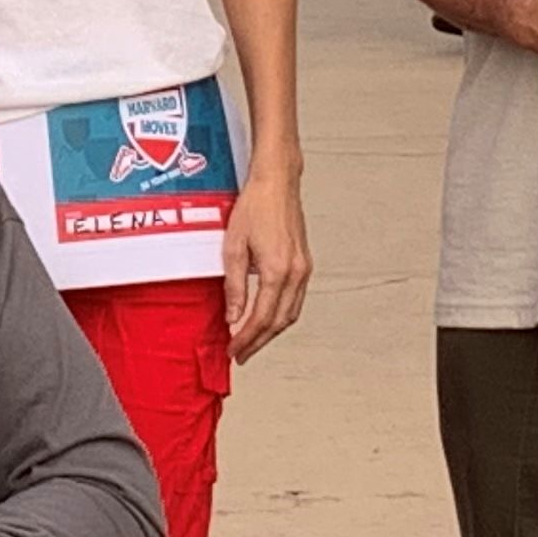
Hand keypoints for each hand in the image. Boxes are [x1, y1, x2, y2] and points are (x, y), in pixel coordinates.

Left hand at [223, 167, 311, 359]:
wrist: (277, 183)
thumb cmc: (256, 206)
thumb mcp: (233, 247)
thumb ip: (234, 286)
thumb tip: (233, 315)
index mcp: (277, 270)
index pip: (260, 318)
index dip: (245, 339)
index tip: (234, 350)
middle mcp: (295, 273)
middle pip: (278, 322)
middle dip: (258, 342)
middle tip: (241, 353)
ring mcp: (303, 269)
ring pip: (290, 314)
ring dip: (271, 331)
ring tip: (252, 340)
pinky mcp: (304, 263)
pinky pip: (295, 300)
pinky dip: (281, 315)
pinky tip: (268, 317)